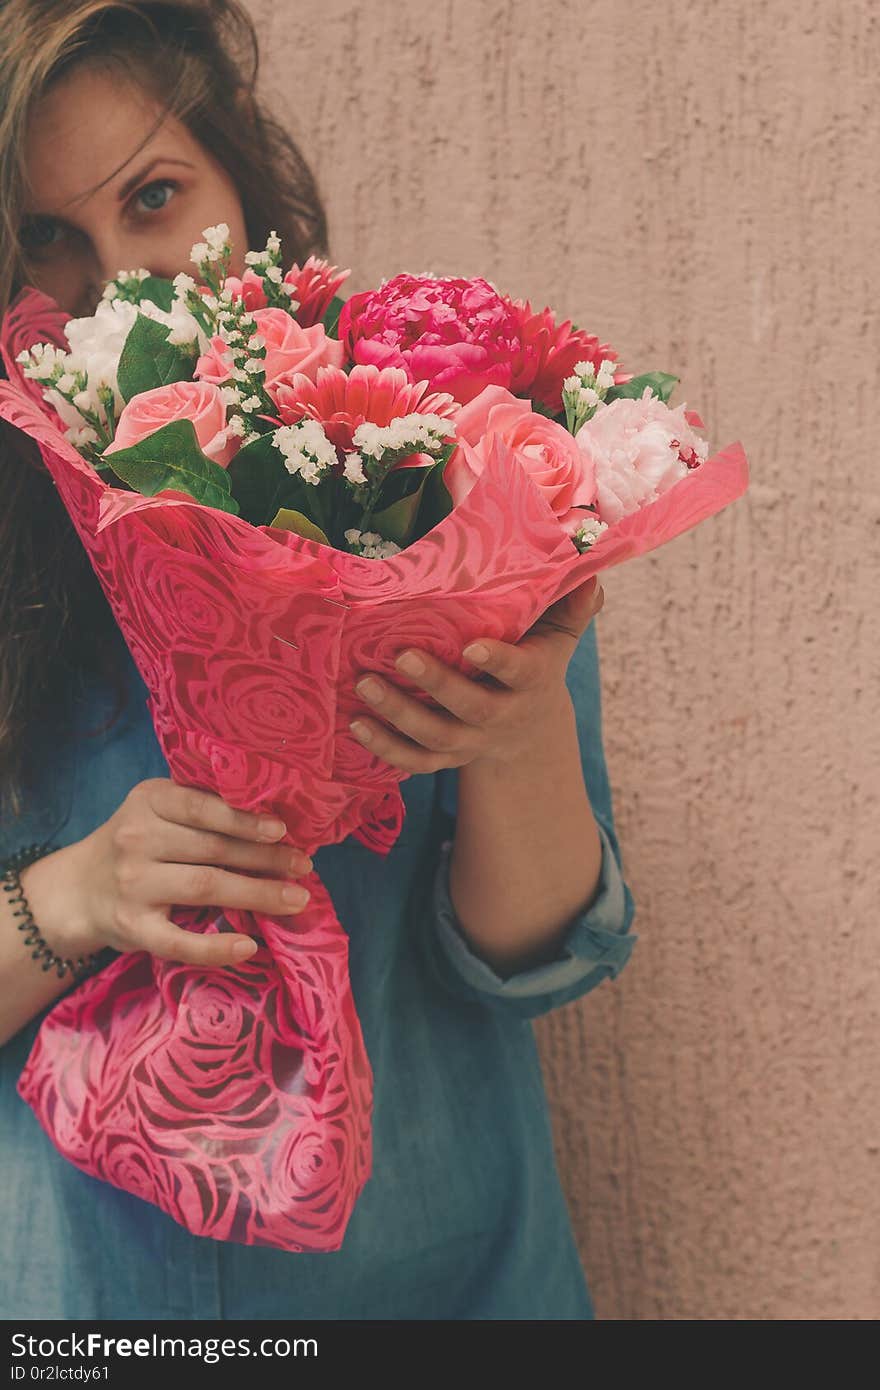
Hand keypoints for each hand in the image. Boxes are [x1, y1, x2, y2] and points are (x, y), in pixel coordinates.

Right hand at [27, 778, 313, 966]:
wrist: (77, 890)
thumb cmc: (136, 845)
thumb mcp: (156, 811)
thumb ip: (200, 806)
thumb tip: (276, 817)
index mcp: (149, 801)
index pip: (201, 806)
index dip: (244, 818)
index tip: (282, 829)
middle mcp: (136, 839)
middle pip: (213, 848)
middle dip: (265, 858)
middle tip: (304, 866)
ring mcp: (133, 885)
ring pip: (205, 887)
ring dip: (257, 893)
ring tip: (296, 899)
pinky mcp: (132, 928)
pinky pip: (178, 942)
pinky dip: (215, 947)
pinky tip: (248, 947)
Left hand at [349, 574, 604, 771]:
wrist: (528, 732)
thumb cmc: (536, 663)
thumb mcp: (559, 636)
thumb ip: (572, 606)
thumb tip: (590, 572)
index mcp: (530, 680)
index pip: (519, 673)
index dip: (497, 661)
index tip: (472, 645)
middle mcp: (501, 716)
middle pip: (471, 709)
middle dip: (436, 685)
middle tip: (401, 656)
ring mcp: (471, 742)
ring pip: (436, 738)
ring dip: (398, 715)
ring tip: (364, 686)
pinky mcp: (445, 759)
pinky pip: (414, 762)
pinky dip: (384, 748)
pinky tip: (355, 724)